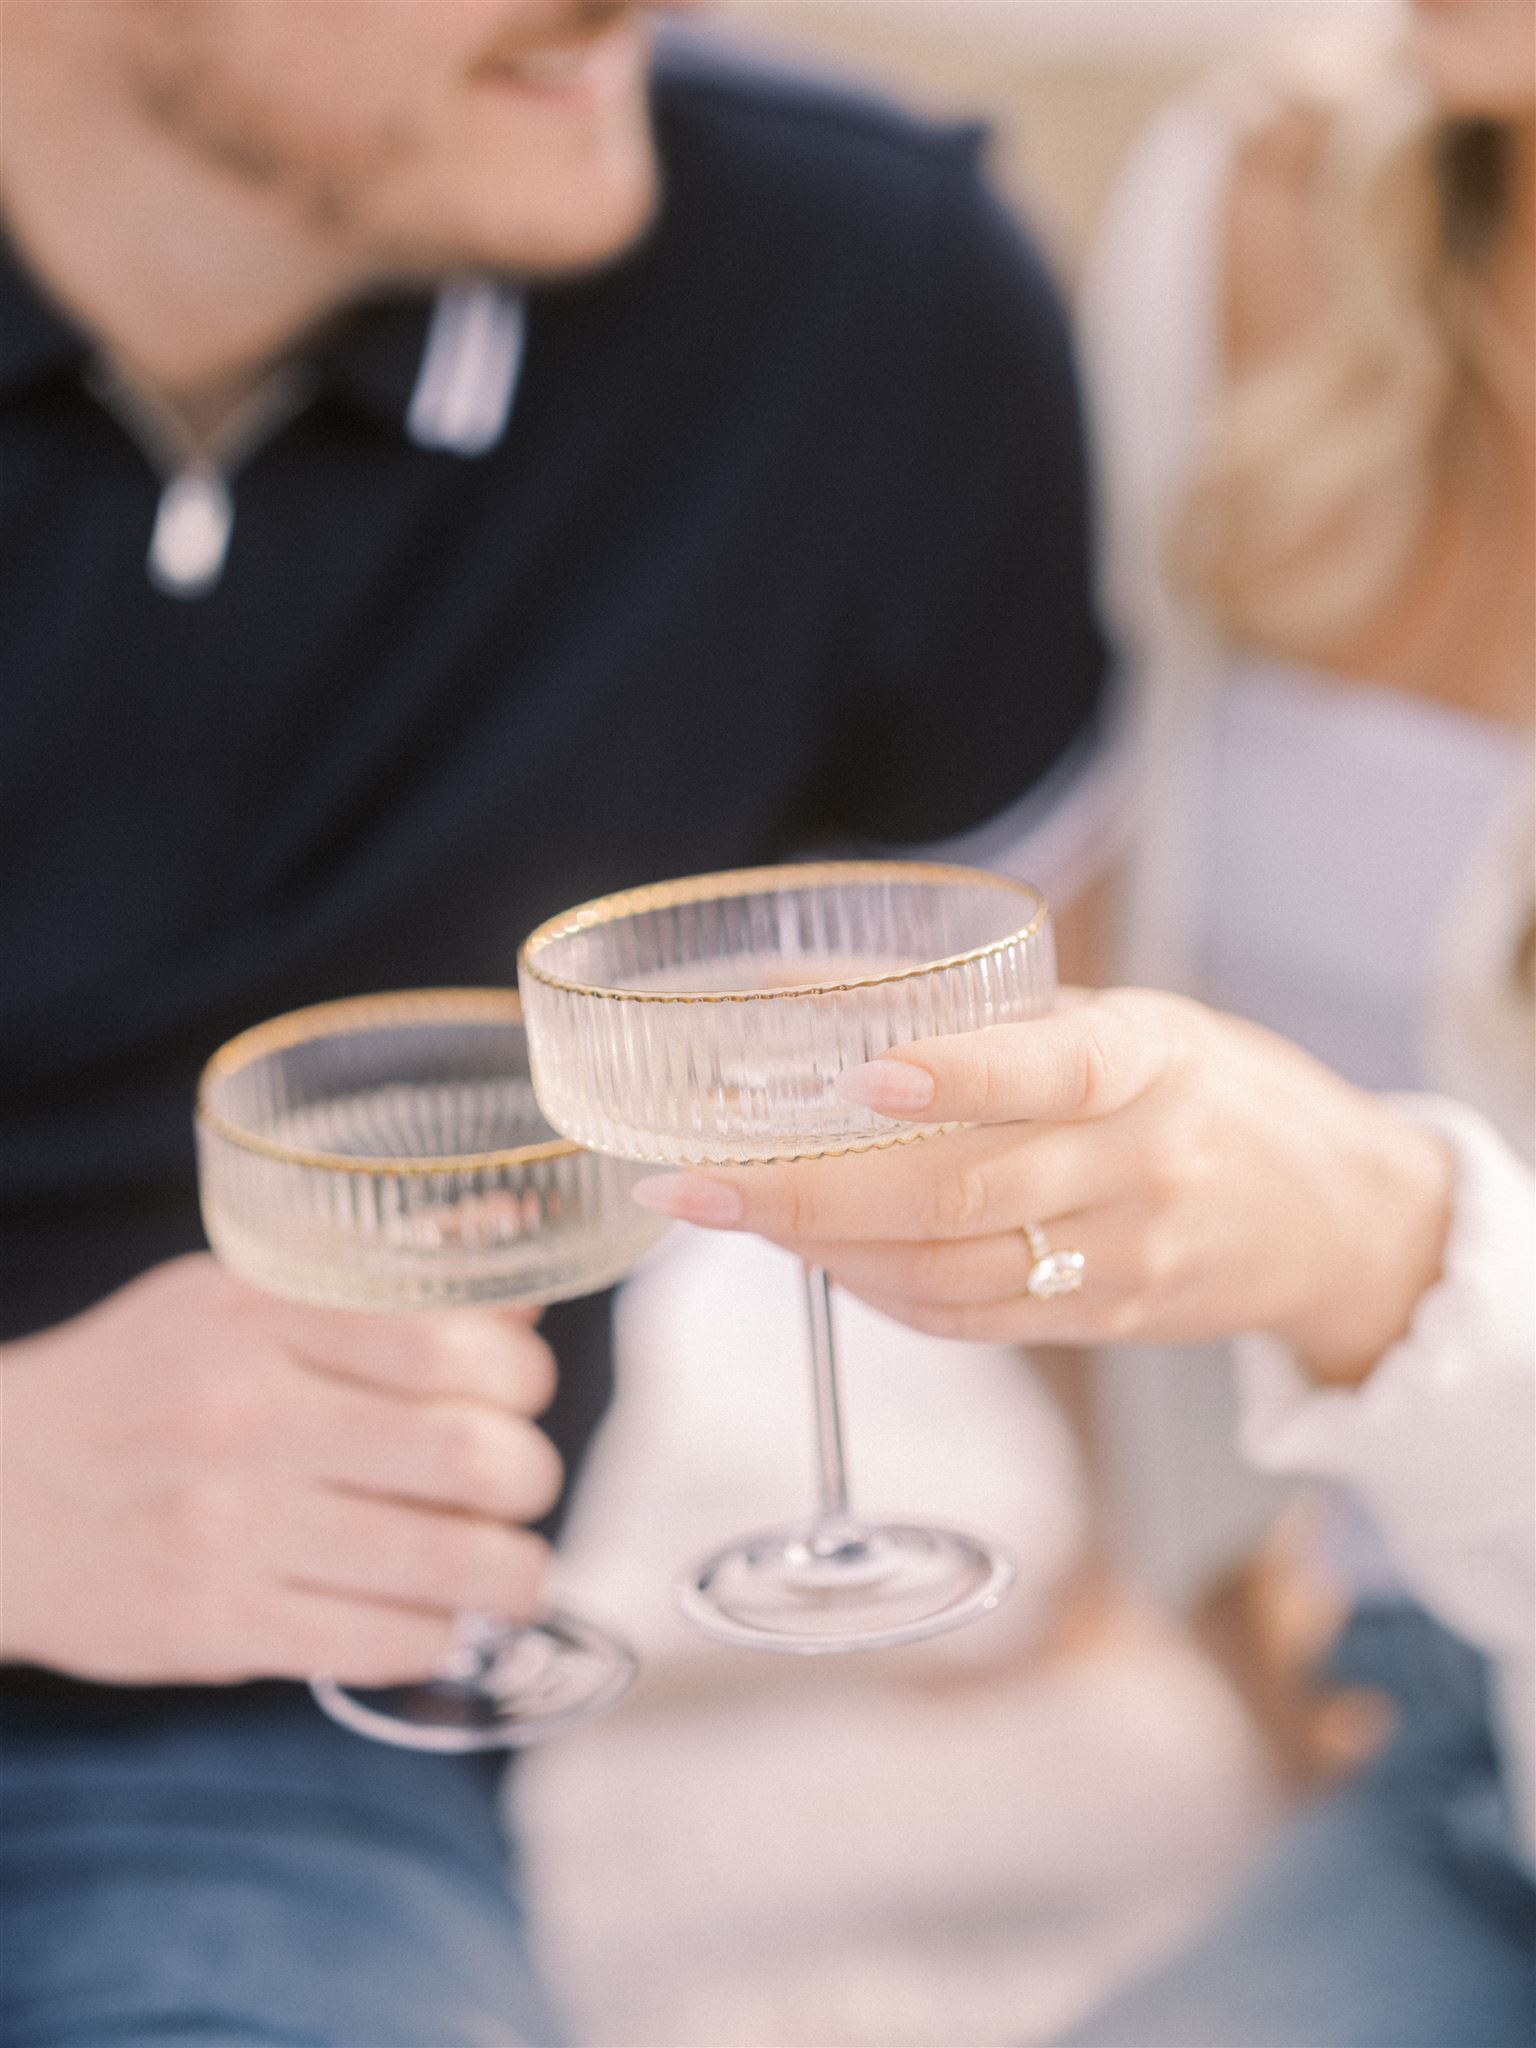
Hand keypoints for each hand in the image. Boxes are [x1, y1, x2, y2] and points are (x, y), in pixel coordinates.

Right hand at [0, 1254, 562, 1684]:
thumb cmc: (143, 1383)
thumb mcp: (243, 1299)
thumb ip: (382, 1284)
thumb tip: (518, 1255)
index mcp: (261, 1320)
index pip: (446, 1343)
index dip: (521, 1374)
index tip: (521, 1391)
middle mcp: (248, 1419)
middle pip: (466, 1455)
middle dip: (530, 1475)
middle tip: (523, 1481)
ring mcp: (230, 1529)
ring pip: (441, 1564)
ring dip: (513, 1574)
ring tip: (516, 1568)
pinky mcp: (216, 1625)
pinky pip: (378, 1643)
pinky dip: (436, 1635)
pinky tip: (434, 1615)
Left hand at [631, 989, 1453, 1383]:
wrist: (1335, 1216)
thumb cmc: (1207, 1088)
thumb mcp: (1130, 1019)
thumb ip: (989, 1018)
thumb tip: (800, 990)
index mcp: (1149, 1061)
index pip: (1051, 1070)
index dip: (955, 1077)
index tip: (855, 1075)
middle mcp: (1137, 1164)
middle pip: (958, 1195)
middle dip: (806, 1195)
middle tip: (694, 1182)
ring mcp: (1123, 1257)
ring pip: (948, 1273)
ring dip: (821, 1250)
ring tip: (729, 1213)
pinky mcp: (1104, 1320)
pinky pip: (970, 1319)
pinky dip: (878, 1292)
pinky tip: (817, 1257)